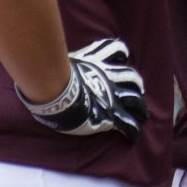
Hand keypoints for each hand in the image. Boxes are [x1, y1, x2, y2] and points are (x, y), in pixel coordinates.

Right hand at [18, 37, 148, 139]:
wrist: (59, 93)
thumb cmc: (54, 76)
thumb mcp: (61, 60)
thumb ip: (63, 60)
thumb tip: (43, 54)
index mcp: (98, 63)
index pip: (114, 50)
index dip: (121, 54)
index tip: (123, 58)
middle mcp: (109, 78)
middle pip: (130, 76)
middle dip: (135, 83)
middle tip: (138, 89)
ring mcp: (113, 96)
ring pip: (135, 98)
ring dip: (140, 106)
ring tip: (143, 113)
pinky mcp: (112, 115)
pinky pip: (128, 123)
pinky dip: (133, 130)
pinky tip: (134, 136)